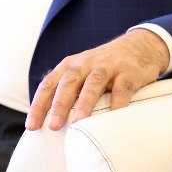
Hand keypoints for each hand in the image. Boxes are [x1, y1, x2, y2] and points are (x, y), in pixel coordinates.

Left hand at [25, 28, 170, 130]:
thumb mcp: (83, 71)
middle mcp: (87, 63)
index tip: (31, 126)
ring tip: (78, 123)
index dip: (39, 105)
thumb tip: (48, 122)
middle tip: (53, 126)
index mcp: (71, 65)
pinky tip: (113, 117)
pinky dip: (117, 102)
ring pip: (93, 83)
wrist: (140, 45)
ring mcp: (108, 66)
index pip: (49, 84)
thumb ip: (68, 90)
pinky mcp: (128, 71)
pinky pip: (121, 88)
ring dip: (84, 103)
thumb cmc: (105, 66)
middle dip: (59, 105)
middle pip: (69, 82)